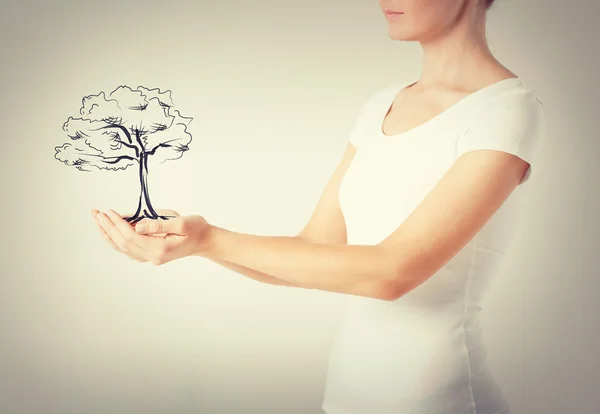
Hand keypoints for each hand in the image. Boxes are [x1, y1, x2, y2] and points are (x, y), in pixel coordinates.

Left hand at [91, 209, 212, 264]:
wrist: (205, 241)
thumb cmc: (197, 229)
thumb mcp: (181, 223)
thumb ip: (159, 224)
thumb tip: (137, 225)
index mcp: (160, 248)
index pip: (131, 236)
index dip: (117, 224)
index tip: (109, 211)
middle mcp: (153, 256)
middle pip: (124, 243)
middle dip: (108, 227)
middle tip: (96, 214)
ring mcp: (152, 258)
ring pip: (124, 248)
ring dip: (110, 234)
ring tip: (99, 221)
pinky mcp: (152, 255)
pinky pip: (129, 250)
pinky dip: (117, 240)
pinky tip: (111, 232)